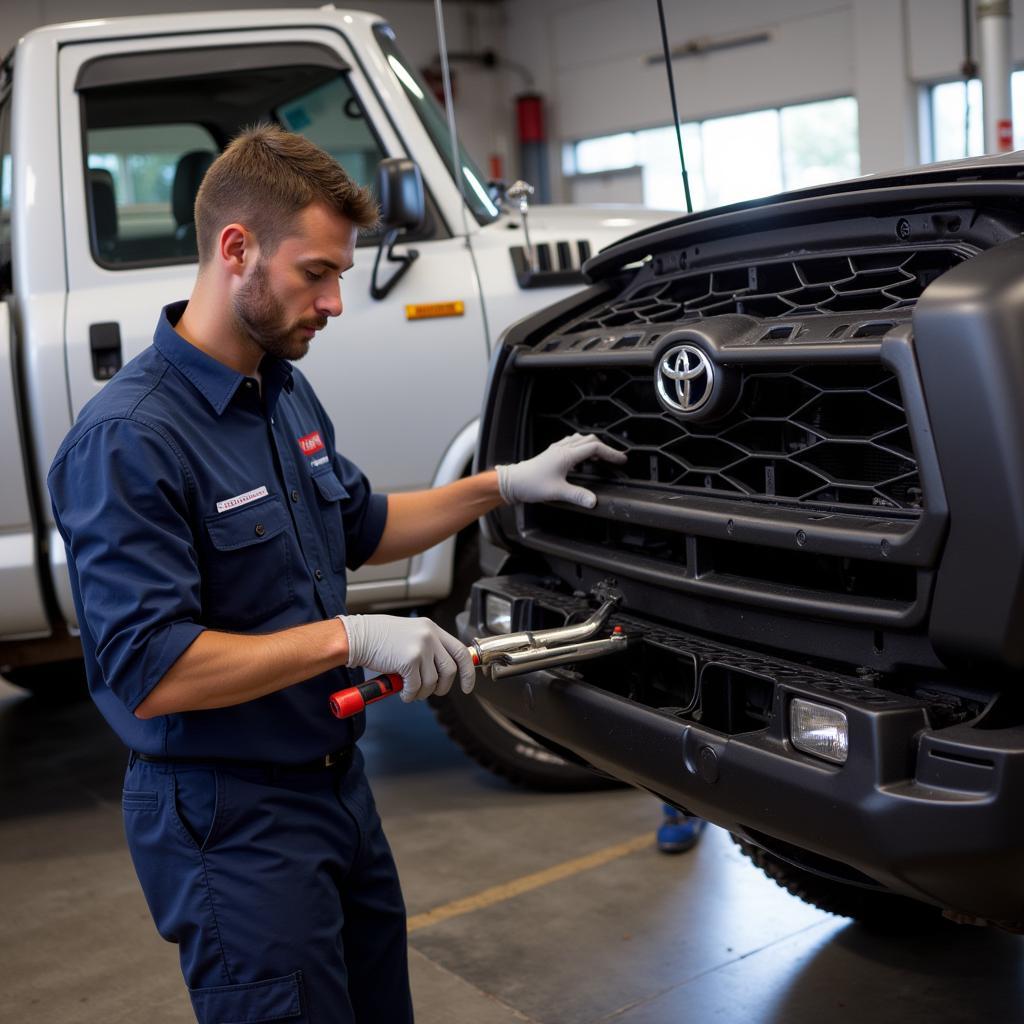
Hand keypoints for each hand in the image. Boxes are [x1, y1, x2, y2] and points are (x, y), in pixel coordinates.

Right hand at [337, 614, 475, 701]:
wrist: (358, 636)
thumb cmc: (379, 638)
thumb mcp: (411, 635)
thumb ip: (428, 649)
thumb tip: (440, 672)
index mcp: (432, 629)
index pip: (461, 652)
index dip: (468, 672)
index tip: (468, 687)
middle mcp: (430, 636)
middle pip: (450, 670)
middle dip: (442, 687)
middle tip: (431, 691)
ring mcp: (421, 647)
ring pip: (433, 682)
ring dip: (422, 692)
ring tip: (410, 689)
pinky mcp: (409, 660)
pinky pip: (416, 686)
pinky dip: (409, 694)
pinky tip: (402, 691)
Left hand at [496, 433, 626, 508]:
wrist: (512, 482)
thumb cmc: (531, 485)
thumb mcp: (557, 492)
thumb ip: (577, 496)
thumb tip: (593, 501)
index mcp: (566, 455)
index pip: (594, 448)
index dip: (610, 453)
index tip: (621, 460)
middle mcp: (562, 449)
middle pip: (589, 440)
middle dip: (605, 448)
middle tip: (615, 458)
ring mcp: (556, 449)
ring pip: (579, 440)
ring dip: (592, 445)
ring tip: (601, 456)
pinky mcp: (551, 453)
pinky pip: (570, 443)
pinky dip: (581, 447)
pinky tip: (580, 458)